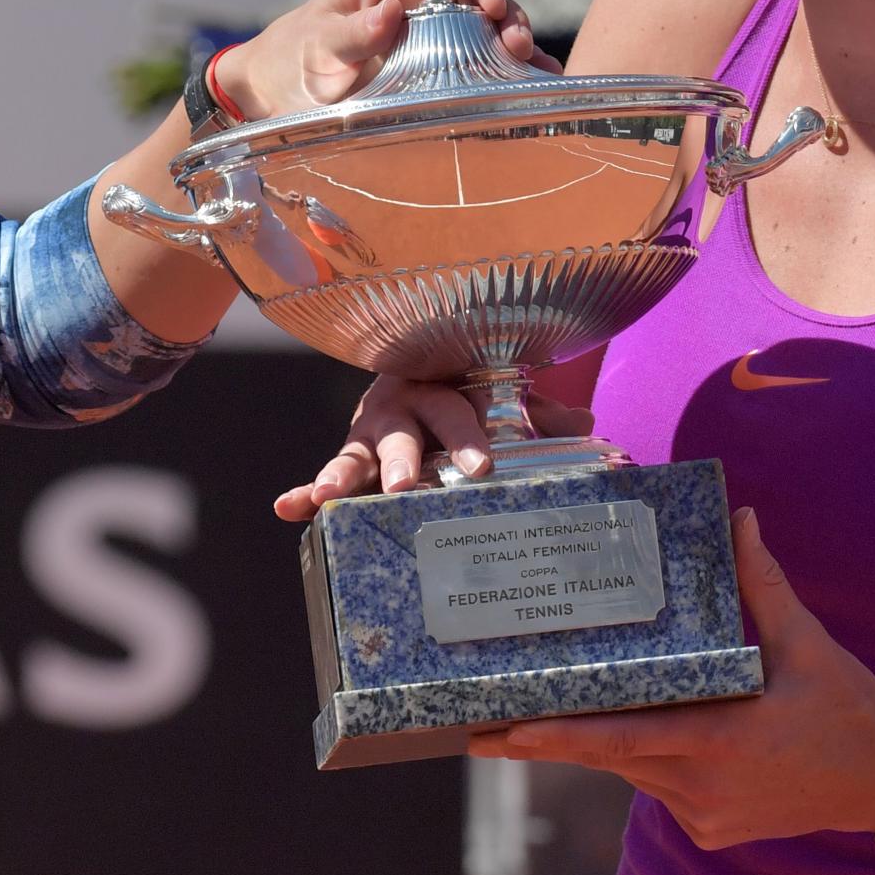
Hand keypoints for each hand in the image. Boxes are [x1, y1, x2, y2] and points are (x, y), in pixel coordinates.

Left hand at [217, 0, 539, 123]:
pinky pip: (476, 68)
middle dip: (505, 15)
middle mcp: (416, 6)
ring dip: (514, 46)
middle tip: (516, 44)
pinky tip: (536, 88)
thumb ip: (350, 33)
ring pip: (484, 33)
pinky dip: (507, 75)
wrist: (271, 96)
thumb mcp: (314, 46)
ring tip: (537, 69)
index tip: (490, 2)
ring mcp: (428, 40)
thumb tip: (392, 11)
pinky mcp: (432, 74)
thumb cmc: (289, 58)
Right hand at [273, 376, 592, 520]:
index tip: (483, 469)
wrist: (423, 365)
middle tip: (404, 487)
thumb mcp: (502, 395)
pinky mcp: (351, 457)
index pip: (459, 409)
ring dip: (341, 476)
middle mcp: (402, 408)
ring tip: (328, 498)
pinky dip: (304, 492)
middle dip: (403, 462)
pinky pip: (323, 473)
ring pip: (356, 454)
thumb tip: (586, 426)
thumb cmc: (472, 390)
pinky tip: (288, 509)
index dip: (470, 437)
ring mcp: (371, 433)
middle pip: (403, 434)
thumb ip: (538, 413)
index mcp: (444, 388)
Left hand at [466, 508, 874, 849]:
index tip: (508, 731)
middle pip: (610, 756)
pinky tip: (616, 729)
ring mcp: (704, 814)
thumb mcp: (807, 641)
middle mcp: (704, 784)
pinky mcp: (709, 830)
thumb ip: (763, 584)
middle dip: (546, 741)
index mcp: (723, 738)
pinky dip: (637, 760)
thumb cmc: (845, 706)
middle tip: (479, 728)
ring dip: (591, 744)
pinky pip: (655, 788)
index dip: (562, 736)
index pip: (624, 738)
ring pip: (630, 772)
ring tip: (528, 718)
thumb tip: (741, 517)